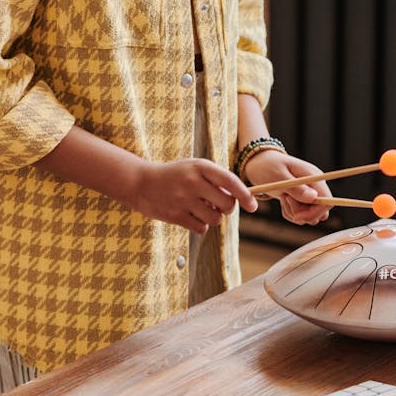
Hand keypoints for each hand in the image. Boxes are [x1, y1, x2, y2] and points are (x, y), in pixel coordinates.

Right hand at [133, 158, 257, 233]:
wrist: (142, 183)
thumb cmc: (175, 175)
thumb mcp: (194, 168)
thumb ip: (216, 179)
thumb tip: (239, 198)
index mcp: (200, 167)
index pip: (230, 181)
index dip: (245, 195)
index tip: (253, 206)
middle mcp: (193, 182)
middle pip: (227, 204)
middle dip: (227, 208)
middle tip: (219, 204)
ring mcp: (183, 199)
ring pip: (216, 219)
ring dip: (213, 217)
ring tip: (201, 208)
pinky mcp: (176, 216)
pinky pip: (202, 228)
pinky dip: (201, 225)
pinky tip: (191, 216)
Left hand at [242, 151, 331, 225]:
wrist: (260, 164)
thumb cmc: (269, 166)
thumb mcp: (279, 176)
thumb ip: (296, 188)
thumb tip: (314, 198)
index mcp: (314, 177)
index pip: (328, 200)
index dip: (315, 212)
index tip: (297, 216)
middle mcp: (315, 186)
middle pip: (320, 212)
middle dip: (302, 213)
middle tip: (285, 200)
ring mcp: (310, 193)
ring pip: (310, 216)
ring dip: (295, 213)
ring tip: (283, 198)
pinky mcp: (302, 200)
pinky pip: (301, 216)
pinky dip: (290, 213)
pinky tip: (282, 200)